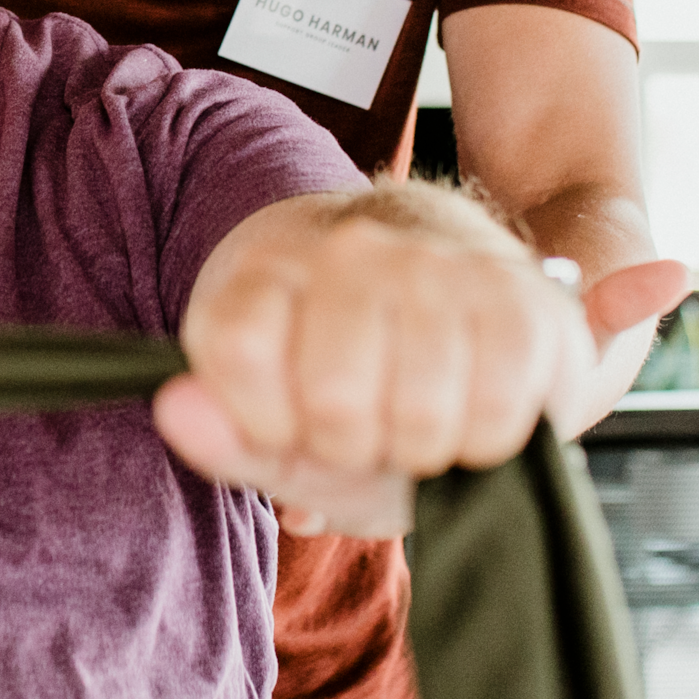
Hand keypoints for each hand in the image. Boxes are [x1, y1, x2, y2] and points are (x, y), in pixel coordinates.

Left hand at [154, 187, 591, 538]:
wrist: (456, 292)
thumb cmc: (359, 380)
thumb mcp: (278, 423)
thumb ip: (224, 435)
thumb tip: (178, 411)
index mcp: (267, 268)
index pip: (238, 353)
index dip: (267, 424)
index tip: (289, 424)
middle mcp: (349, 250)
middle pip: (335, 400)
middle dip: (352, 448)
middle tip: (366, 429)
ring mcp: (437, 264)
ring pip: (418, 412)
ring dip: (422, 449)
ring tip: (420, 421)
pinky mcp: (520, 294)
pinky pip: (495, 411)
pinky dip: (484, 440)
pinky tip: (473, 412)